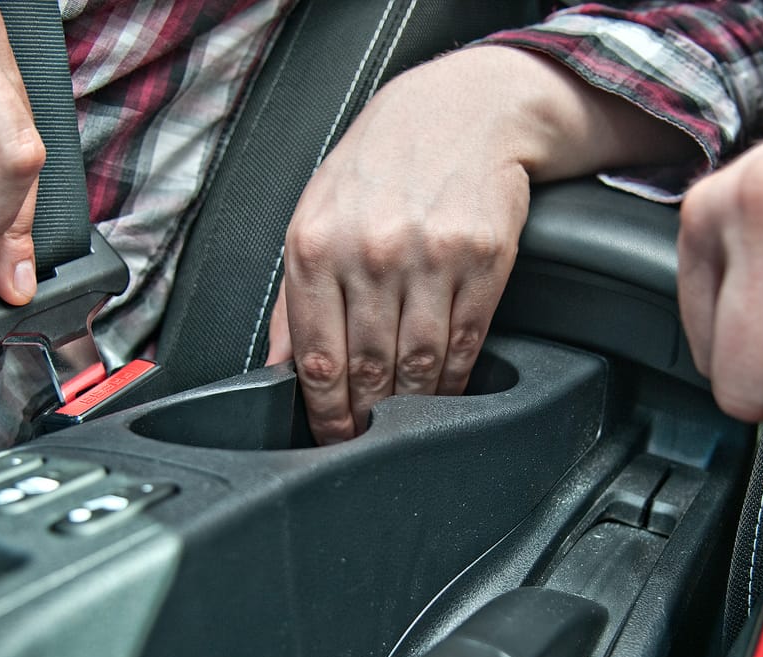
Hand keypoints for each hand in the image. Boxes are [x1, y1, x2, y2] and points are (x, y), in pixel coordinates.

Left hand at [269, 45, 693, 443]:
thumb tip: (278, 371)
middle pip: (369, 369)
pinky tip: (444, 388)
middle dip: (366, 417)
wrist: (459, 111)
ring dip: (412, 405)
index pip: (317, 358)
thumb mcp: (314, 216)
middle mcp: (372, 251)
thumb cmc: (380, 166)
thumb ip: (292, 298)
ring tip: (404, 419)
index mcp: (316, 245)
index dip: (324, 413)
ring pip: (421, 363)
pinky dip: (455, 377)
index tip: (330, 435)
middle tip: (365, 438)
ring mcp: (432, 255)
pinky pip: (466, 341)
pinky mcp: (484, 259)